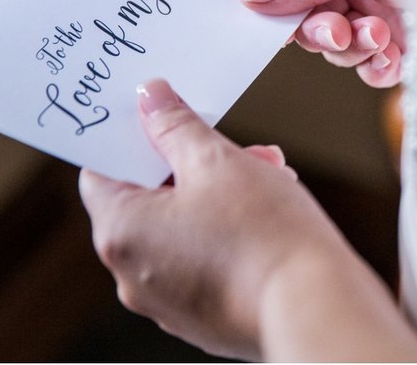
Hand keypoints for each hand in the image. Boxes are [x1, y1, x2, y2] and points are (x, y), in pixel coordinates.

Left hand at [79, 78, 352, 359]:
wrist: (314, 305)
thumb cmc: (263, 235)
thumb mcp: (216, 161)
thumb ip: (174, 125)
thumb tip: (149, 97)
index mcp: (121, 232)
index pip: (101, 171)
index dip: (131, 138)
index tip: (162, 118)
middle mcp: (132, 274)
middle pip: (147, 200)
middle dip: (191, 165)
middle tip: (234, 148)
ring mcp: (167, 302)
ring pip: (180, 229)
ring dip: (216, 197)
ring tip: (266, 178)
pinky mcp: (203, 318)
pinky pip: (202, 262)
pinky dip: (226, 236)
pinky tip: (267, 218)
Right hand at [238, 0, 403, 87]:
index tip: (272, 18)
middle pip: (305, 17)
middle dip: (323, 30)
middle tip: (342, 30)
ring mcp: (372, 10)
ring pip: (335, 47)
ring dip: (354, 49)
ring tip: (383, 37)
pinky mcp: (396, 41)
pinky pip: (369, 66)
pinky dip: (377, 68)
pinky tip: (394, 56)